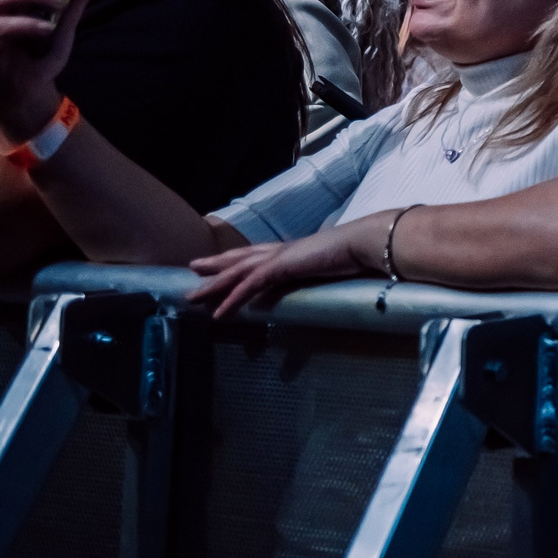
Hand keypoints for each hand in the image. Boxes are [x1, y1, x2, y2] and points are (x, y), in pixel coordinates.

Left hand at [186, 220, 376, 316]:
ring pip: (237, 272)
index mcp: (296, 250)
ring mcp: (279, 257)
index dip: (241, 257)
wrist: (366, 243)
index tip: (225, 260)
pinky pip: (249, 287)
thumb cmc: (360, 253)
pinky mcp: (280, 267)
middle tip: (193, 268)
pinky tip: (218, 313)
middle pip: (241, 257)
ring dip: (213, 284)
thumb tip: (331, 281)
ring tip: (192, 296)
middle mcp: (283, 250)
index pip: (260, 253)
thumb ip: (327, 272)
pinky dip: (232, 299)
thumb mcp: (337, 266)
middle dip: (217, 264)